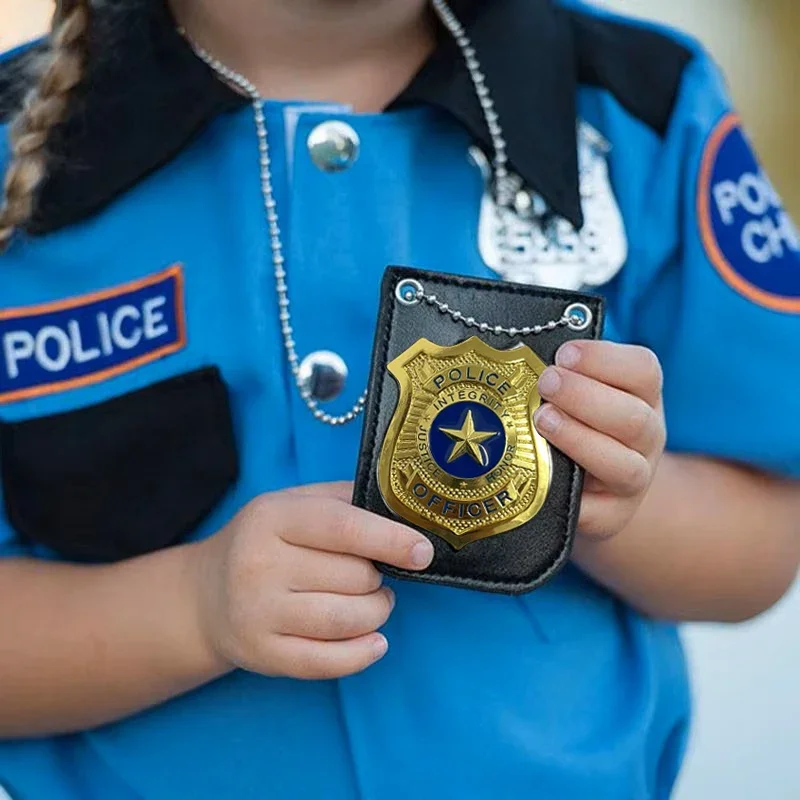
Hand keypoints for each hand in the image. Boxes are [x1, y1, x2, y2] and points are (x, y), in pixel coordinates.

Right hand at [190, 482, 433, 679]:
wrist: (205, 594)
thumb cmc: (267, 541)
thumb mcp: (294, 503)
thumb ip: (345, 499)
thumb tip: (403, 505)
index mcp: (272, 517)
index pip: (343, 527)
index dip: (390, 540)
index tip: (423, 552)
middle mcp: (259, 564)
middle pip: (352, 577)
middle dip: (379, 578)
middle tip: (376, 575)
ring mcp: (257, 613)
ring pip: (345, 620)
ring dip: (376, 613)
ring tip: (375, 602)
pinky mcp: (262, 653)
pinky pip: (327, 662)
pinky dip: (362, 654)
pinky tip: (375, 641)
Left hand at [533, 341, 665, 539]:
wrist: (595, 487)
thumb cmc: (577, 422)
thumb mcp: (579, 392)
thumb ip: (562, 373)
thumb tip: (517, 351)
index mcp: (642, 395)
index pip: (643, 370)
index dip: (604, 360)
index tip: (564, 354)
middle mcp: (647, 437)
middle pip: (633, 417)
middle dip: (584, 396)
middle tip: (545, 383)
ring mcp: (635, 479)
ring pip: (623, 464)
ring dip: (579, 438)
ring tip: (541, 420)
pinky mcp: (612, 517)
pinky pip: (597, 511)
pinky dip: (572, 496)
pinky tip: (542, 479)